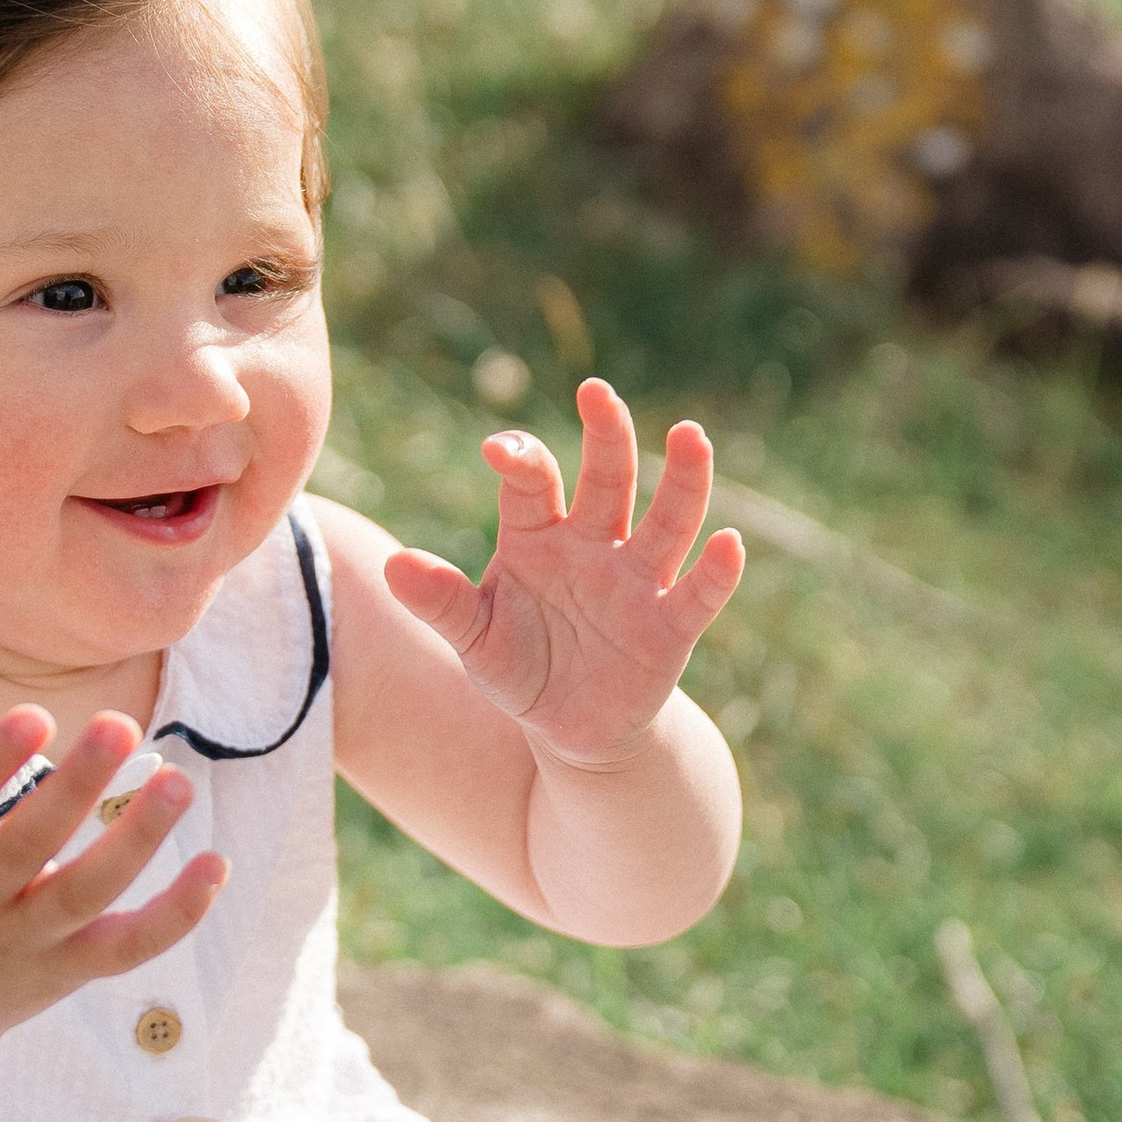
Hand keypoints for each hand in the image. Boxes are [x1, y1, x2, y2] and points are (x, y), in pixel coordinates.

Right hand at [0, 652, 225, 1061]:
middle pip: (26, 849)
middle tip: (121, 723)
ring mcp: (20, 943)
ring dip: (136, 843)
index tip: (34, 713)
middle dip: (74, 790)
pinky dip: (174, 917)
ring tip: (180, 784)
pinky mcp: (65, 972)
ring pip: (83, 897)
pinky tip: (215, 865)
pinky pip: (125, 948)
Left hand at [383, 382, 743, 768]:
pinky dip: (716, 571)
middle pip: (608, 480)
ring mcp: (638, 581)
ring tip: (690, 435)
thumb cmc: (519, 667)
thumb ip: (440, 601)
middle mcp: (594, 545)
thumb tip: (391, 566)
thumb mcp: (473, 639)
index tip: (497, 451)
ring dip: (683, 480)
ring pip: (667, 521)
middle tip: (598, 392)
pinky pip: (698, 593)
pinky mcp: (671, 627)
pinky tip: (729, 543)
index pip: (532, 484)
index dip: (519, 461)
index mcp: (538, 537)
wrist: (569, 728)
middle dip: (606, 435)